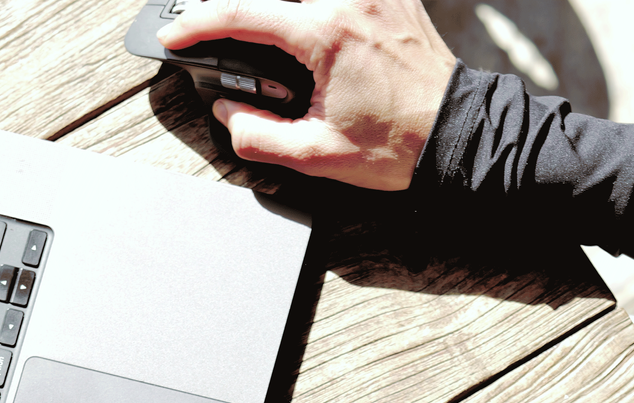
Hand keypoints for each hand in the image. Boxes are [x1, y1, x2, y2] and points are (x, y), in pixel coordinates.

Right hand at [158, 0, 456, 190]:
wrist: (457, 136)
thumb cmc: (399, 145)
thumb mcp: (317, 155)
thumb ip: (258, 135)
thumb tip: (227, 113)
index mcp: (326, 35)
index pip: (241, 13)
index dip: (197, 25)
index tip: (176, 37)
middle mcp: (350, 0)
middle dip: (233, 5)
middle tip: (212, 26)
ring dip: (276, 3)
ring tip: (255, 22)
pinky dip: (316, 4)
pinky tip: (301, 20)